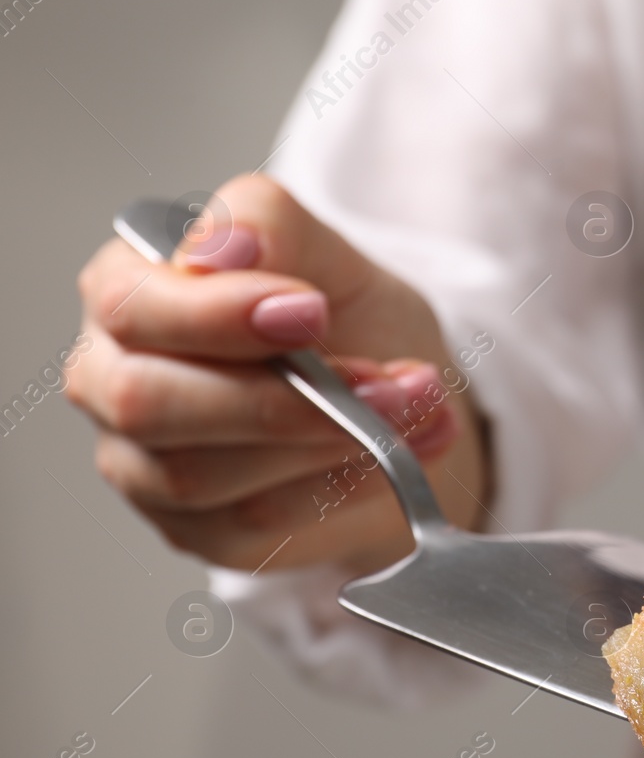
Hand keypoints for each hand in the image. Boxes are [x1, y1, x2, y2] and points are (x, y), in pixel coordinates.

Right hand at [69, 175, 487, 573]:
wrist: (399, 402)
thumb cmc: (346, 320)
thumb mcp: (329, 254)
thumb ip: (271, 227)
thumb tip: (222, 247)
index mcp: (127, 293)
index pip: (129, 308)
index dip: (216, 315)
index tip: (312, 311)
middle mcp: (114, 382)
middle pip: (148, 403)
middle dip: (283, 397)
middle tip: (387, 380)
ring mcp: (146, 467)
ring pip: (200, 475)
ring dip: (327, 441)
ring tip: (414, 405)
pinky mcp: (198, 530)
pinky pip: (255, 519)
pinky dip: (341, 484)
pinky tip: (402, 450)